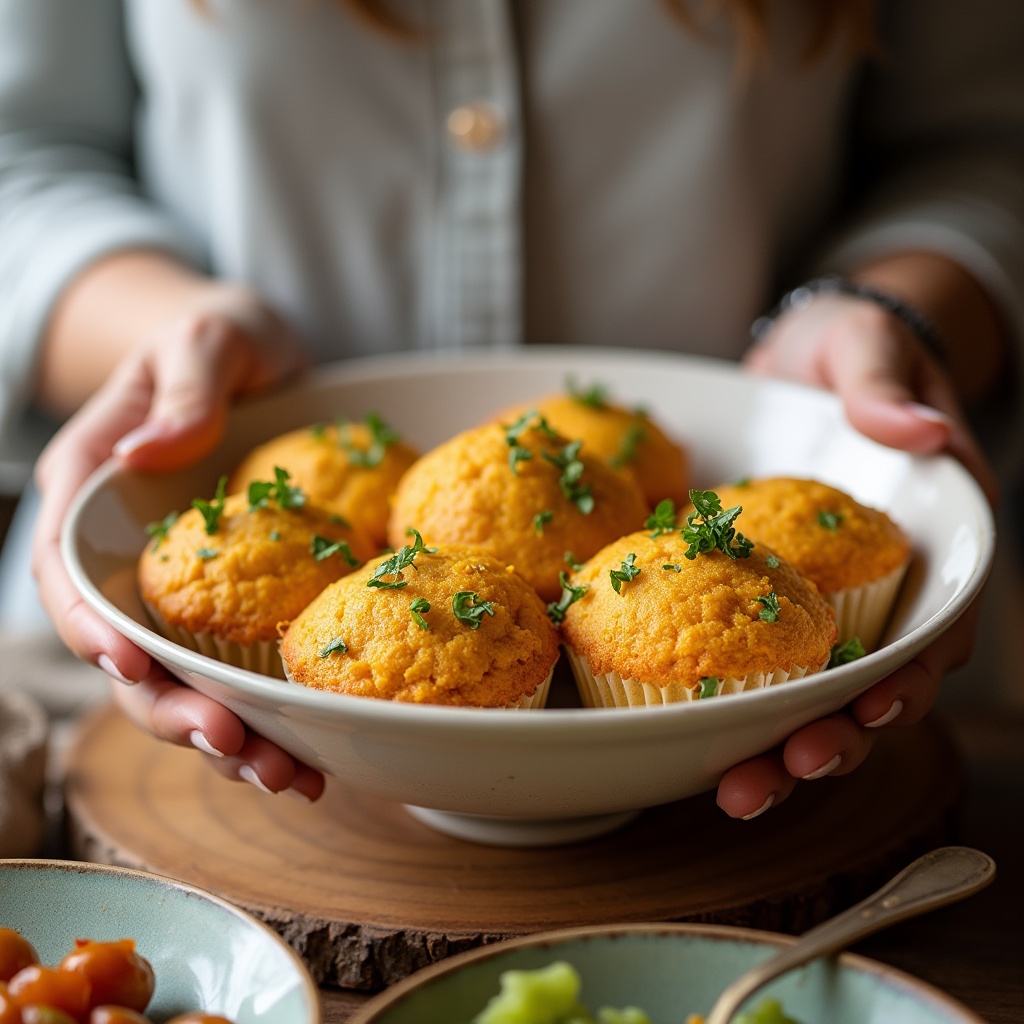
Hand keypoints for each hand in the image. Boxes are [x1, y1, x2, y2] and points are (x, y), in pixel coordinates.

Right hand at [31, 280, 324, 799]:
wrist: (259, 358)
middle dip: (173, 709)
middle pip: (127, 654)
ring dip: (228, 736)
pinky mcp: (231, 601)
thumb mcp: (205, 337)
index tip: (130, 663)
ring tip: (288, 777)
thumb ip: (182, 387)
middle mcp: (126, 558)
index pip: (67, 577)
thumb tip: (145, 456)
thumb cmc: (216, 336)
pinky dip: (271, 714)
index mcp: (92, 495)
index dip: (91, 628)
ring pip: (184, 680)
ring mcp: (179, 588)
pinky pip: (241, 667)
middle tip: (236, 747)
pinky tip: (316, 752)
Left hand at [714, 289, 994, 817]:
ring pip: (813, 689)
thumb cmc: (851, 347)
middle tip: (780, 774)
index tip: (870, 712)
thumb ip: (885, 389)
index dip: (909, 679)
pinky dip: (729, 700)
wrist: (801, 356)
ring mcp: (826, 598)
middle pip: (874, 684)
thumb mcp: (866, 351)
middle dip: (832, 736)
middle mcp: (886, 585)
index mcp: (931, 540)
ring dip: (777, 742)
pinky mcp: (771, 596)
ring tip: (734, 789)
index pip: (938, 629)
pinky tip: (689, 737)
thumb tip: (919, 433)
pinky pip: (754, 656)